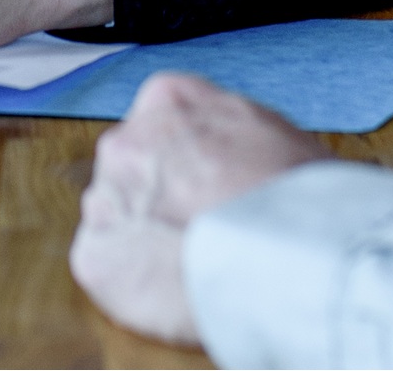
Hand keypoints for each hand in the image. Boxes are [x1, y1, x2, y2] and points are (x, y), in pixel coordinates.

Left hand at [70, 72, 327, 345]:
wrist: (289, 254)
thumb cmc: (297, 198)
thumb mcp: (273, 132)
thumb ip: (229, 135)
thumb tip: (232, 160)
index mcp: (169, 100)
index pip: (159, 125)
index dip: (184, 163)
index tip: (203, 188)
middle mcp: (125, 142)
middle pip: (132, 172)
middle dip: (160, 200)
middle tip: (201, 231)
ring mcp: (105, 199)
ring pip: (117, 221)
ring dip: (146, 242)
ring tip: (195, 265)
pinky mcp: (95, 258)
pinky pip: (108, 271)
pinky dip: (135, 286)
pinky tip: (175, 291)